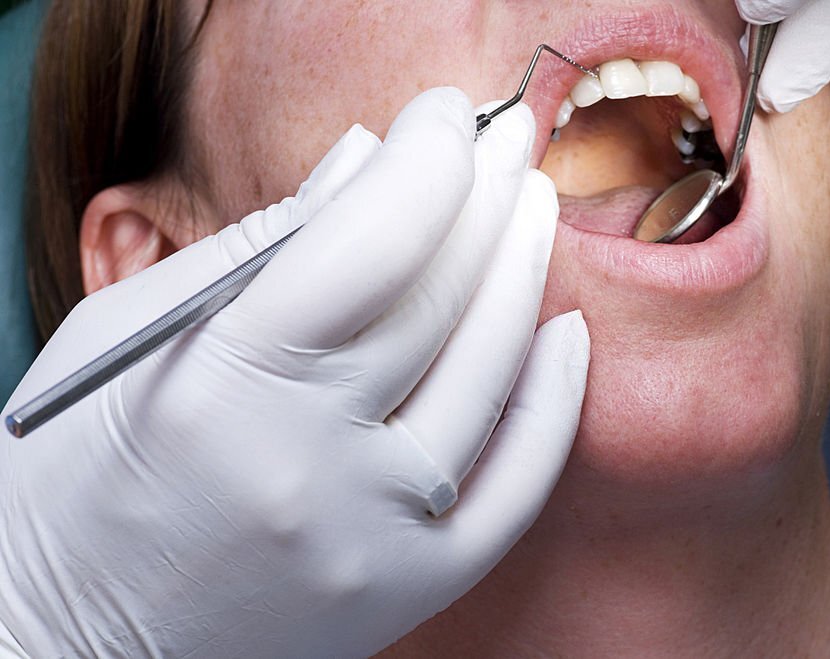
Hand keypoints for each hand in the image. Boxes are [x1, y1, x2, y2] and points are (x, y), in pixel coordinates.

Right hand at [0, 88, 588, 657]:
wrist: (70, 630)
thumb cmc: (78, 472)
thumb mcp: (139, 335)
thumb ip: (262, 245)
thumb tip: (365, 159)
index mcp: (220, 384)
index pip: (369, 241)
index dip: (427, 160)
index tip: (447, 114)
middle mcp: (306, 465)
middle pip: (438, 299)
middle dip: (484, 197)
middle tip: (505, 143)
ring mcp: (368, 535)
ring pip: (486, 379)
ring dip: (521, 274)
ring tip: (529, 208)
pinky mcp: (408, 587)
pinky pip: (514, 488)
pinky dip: (551, 401)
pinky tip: (563, 329)